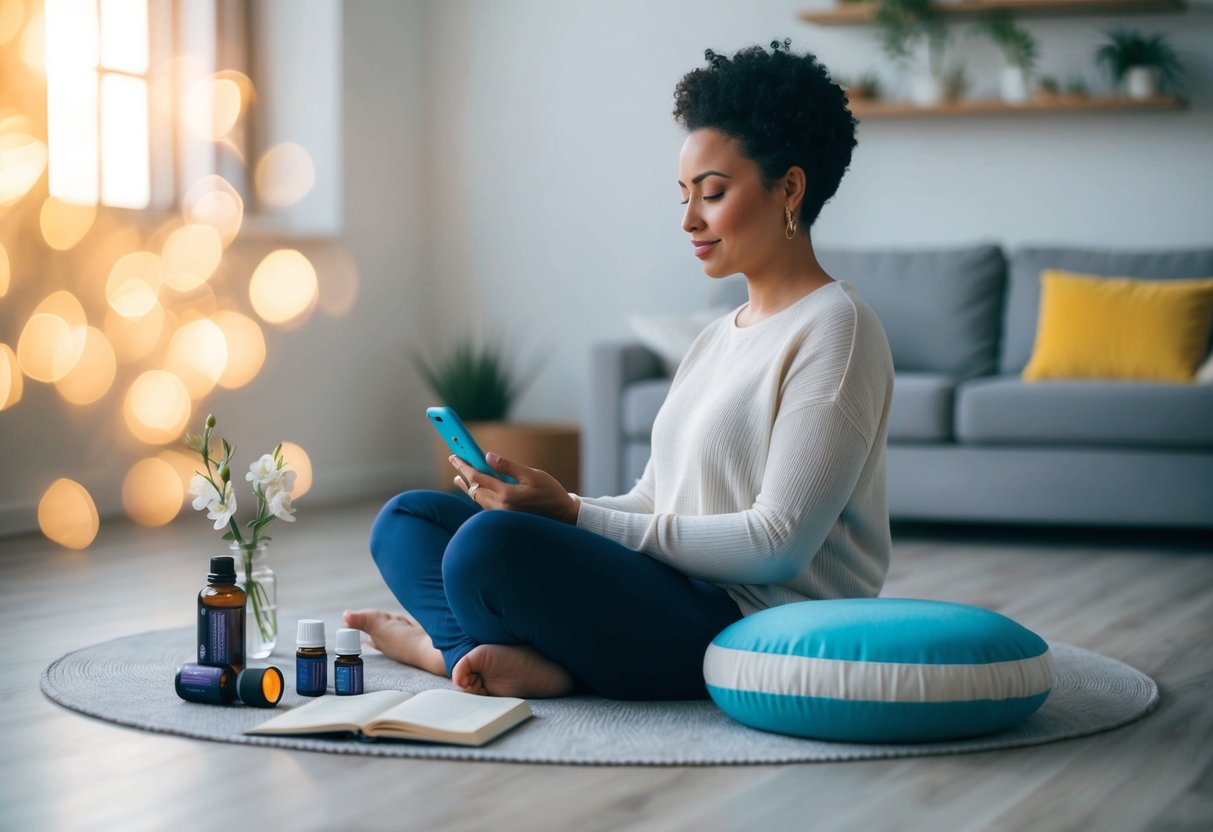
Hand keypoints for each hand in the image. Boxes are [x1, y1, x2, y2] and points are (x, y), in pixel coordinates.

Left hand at [449, 452, 579, 523]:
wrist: (562, 515)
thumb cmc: (550, 492)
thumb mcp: (532, 475)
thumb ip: (508, 466)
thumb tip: (488, 457)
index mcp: (507, 495)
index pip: (478, 478)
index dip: (464, 466)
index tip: (455, 456)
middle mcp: (501, 507)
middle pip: (474, 490)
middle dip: (463, 476)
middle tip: (454, 462)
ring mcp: (502, 515)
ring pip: (478, 499)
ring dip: (468, 487)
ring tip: (459, 478)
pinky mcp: (505, 518)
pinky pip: (486, 505)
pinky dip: (478, 495)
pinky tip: (476, 490)